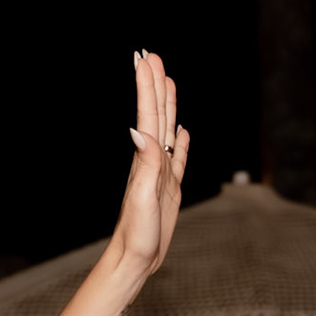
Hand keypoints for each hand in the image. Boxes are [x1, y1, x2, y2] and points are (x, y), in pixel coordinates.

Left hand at [110, 50, 189, 278]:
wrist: (135, 260)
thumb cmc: (136, 234)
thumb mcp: (142, 197)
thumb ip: (145, 164)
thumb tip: (139, 130)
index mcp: (145, 160)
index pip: (148, 115)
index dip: (147, 86)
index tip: (144, 59)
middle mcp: (151, 162)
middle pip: (156, 114)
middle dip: (154, 84)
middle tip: (151, 56)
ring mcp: (161, 174)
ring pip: (166, 129)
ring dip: (166, 104)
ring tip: (167, 81)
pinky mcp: (169, 188)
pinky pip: (177, 157)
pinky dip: (180, 141)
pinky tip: (181, 131)